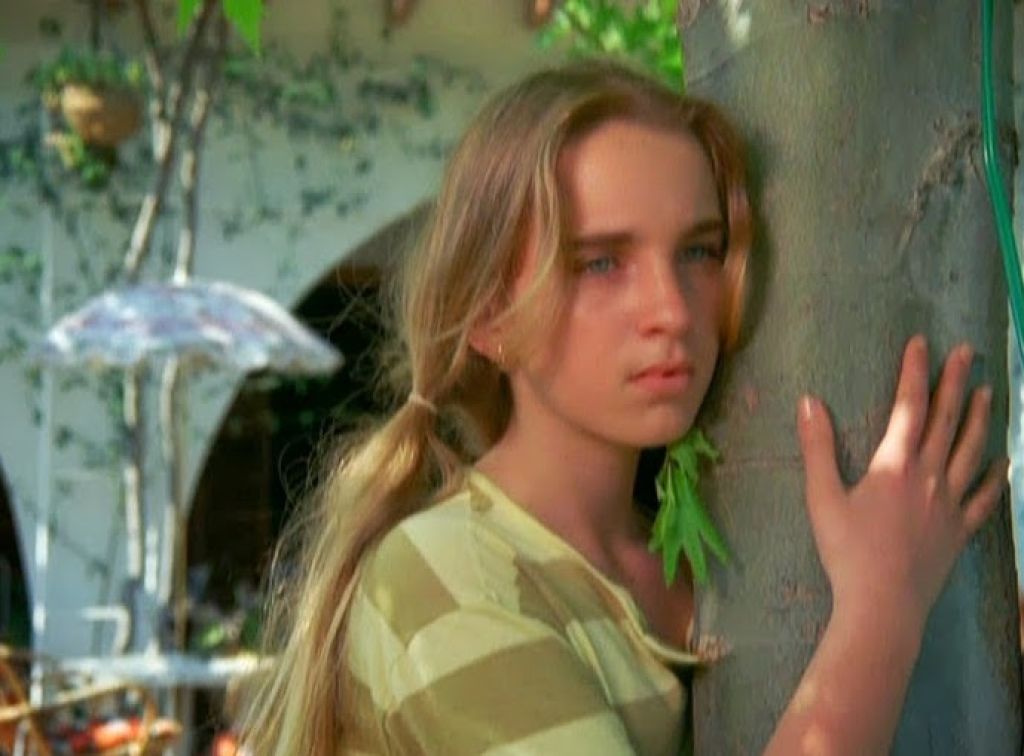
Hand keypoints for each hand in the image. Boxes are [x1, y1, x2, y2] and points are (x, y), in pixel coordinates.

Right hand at [796, 334, 1007, 628]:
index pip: (908, 407)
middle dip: (956, 383)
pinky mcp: (959, 532)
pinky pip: (984, 500)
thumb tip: (809, 400)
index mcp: (894, 465)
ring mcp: (949, 504)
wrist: (883, 605)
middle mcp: (929, 477)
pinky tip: (1005, 464)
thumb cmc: (847, 551)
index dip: (914, 372)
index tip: (921, 342)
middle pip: (947, 421)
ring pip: (972, 452)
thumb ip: (817, 446)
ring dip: (981, 420)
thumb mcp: (821, 496)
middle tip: (967, 353)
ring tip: (989, 394)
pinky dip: (996, 478)